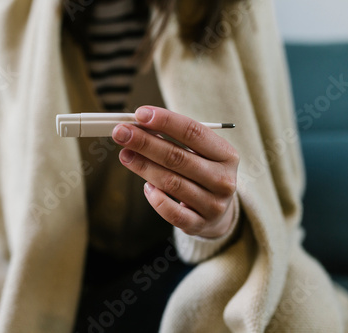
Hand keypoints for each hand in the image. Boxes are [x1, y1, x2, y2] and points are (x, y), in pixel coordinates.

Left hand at [112, 106, 238, 238]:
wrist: (219, 211)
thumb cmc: (202, 172)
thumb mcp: (199, 153)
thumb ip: (174, 139)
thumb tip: (139, 125)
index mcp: (226, 154)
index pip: (194, 132)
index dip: (165, 121)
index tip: (140, 114)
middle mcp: (223, 179)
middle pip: (178, 157)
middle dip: (145, 142)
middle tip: (121, 133)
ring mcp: (213, 205)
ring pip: (171, 183)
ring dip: (143, 166)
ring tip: (125, 154)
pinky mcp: (199, 225)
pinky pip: (171, 212)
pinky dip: (155, 198)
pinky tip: (146, 186)